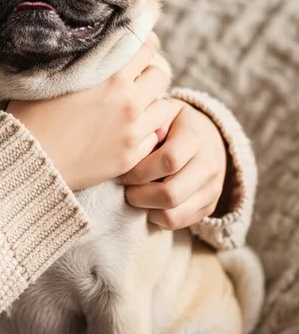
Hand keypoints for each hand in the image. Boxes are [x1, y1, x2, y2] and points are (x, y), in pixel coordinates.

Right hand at [6, 33, 181, 190]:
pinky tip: (126, 129)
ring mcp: (133, 131)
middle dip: (150, 72)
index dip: (144, 42)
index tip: (138, 45)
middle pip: (161, 75)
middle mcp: (129, 102)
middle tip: (136, 76)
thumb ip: (84, 59)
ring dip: (152, 102)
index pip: (147, 47)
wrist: (31, 159)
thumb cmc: (33, 114)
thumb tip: (94, 41)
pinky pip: (154, 136)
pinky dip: (146, 130)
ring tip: (133, 104)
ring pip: (165, 107)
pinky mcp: (131, 156)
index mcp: (111, 77)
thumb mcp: (56, 75)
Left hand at [117, 102, 226, 228]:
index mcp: (195, 137)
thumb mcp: (163, 111)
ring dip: (146, 208)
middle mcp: (208, 165)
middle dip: (139, 194)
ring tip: (133, 195)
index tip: (122, 170)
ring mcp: (212, 188)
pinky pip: (181, 222)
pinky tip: (147, 203)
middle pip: (171, 193)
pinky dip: (158, 218)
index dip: (140, 170)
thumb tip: (126, 134)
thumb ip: (148, 119)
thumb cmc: (174, 122)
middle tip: (124, 187)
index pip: (168, 161)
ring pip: (174, 213)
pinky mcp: (210, 205)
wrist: (209, 136)